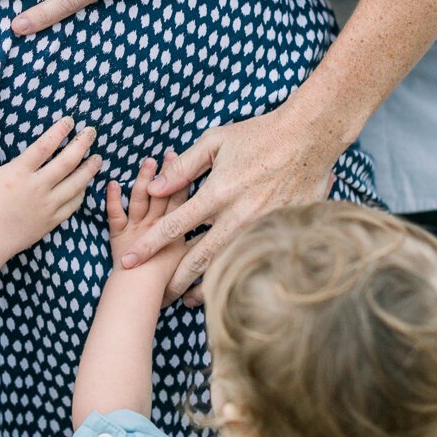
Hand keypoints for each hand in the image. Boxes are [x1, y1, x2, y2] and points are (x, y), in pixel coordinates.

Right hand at [0, 118, 101, 255]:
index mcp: (20, 172)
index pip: (45, 146)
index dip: (59, 131)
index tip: (70, 121)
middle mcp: (37, 186)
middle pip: (67, 162)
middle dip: (82, 144)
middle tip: (92, 132)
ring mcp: (47, 204)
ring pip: (76, 183)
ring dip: (89, 169)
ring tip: (97, 158)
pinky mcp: (52, 220)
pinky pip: (73, 204)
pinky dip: (82, 193)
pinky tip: (86, 185)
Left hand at [121, 108, 336, 305]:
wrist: (308, 138)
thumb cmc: (258, 135)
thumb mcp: (215, 142)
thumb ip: (183, 167)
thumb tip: (153, 187)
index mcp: (218, 193)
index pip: (174, 226)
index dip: (149, 246)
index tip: (128, 261)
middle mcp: (238, 215)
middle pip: (199, 257)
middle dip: (174, 279)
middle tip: (156, 297)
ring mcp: (260, 227)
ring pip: (227, 265)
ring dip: (204, 286)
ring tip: (185, 300)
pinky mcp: (280, 232)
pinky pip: (253, 261)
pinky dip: (236, 276)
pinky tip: (225, 288)